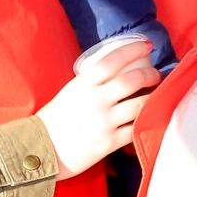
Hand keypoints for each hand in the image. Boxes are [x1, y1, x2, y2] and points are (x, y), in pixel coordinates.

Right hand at [37, 40, 158, 178]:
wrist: (40, 150)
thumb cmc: (54, 120)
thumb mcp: (70, 92)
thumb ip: (91, 83)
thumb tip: (115, 73)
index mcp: (83, 84)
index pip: (113, 60)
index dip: (133, 49)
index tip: (147, 46)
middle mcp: (95, 100)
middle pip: (132, 80)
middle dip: (150, 73)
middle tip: (155, 74)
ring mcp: (104, 121)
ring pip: (140, 104)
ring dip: (153, 97)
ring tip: (156, 94)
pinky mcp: (109, 142)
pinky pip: (135, 129)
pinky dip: (145, 122)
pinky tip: (149, 117)